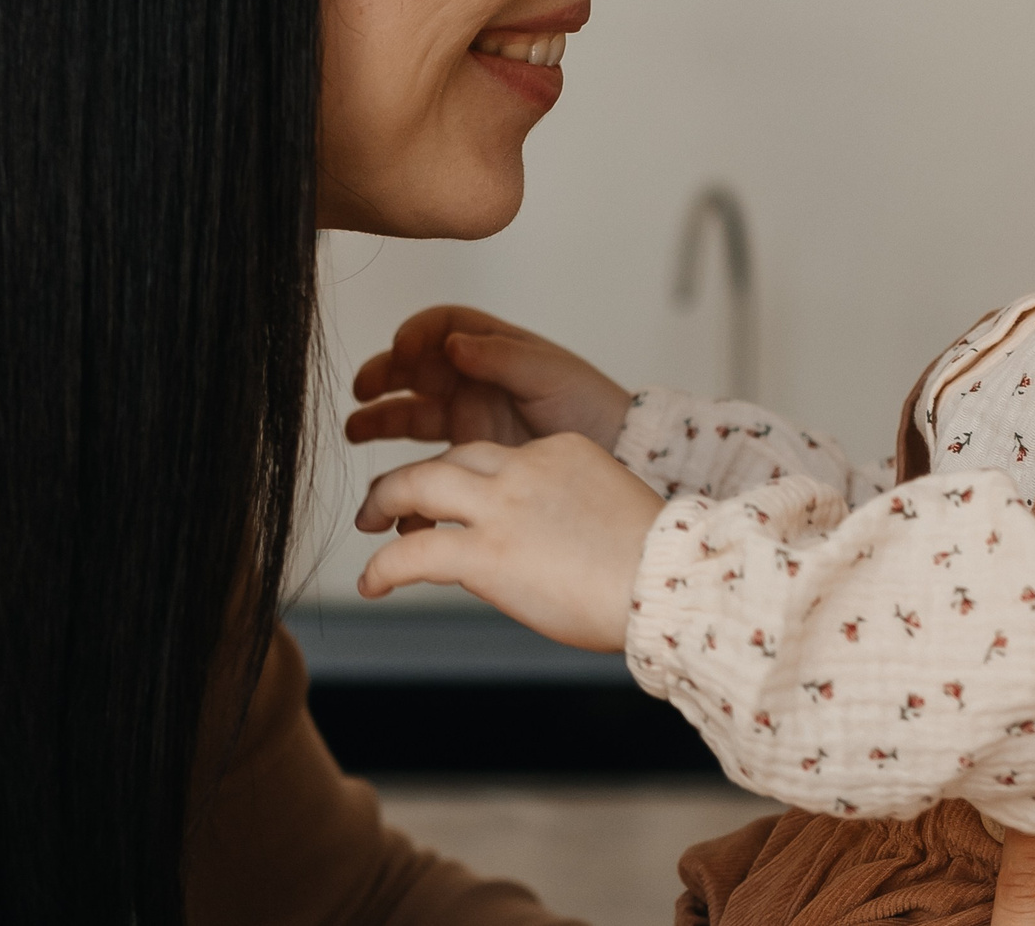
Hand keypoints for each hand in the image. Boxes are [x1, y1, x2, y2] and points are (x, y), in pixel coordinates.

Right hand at [346, 305, 633, 451]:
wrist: (615, 456)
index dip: (416, 333)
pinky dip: (406, 473)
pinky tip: (396, 484)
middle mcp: (470, 380)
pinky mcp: (466, 458)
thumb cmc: (589, 404)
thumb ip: (501, 358)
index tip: (402, 348)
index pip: (440, 328)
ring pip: (408, 413)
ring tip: (356, 429)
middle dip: (384, 374)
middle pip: (412, 369)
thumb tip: (455, 343)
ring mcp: (465, 418)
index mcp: (490, 348)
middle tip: (364, 389)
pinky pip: (425, 462)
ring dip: (378, 418)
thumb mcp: (550, 373)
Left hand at [354, 433, 662, 650]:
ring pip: (417, 483)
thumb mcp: (608, 509)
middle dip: (413, 477)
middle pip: (450, 456)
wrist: (667, 585)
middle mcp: (525, 467)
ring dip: (382, 501)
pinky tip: (373, 583)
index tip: (457, 507)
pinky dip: (382, 566)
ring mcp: (501, 506)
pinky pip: (413, 552)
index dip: (469, 481)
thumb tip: (535, 543)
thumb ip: (564, 509)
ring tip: (366, 525)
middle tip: (388, 504)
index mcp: (560, 450)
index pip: (496, 456)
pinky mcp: (484, 552)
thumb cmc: (652, 566)